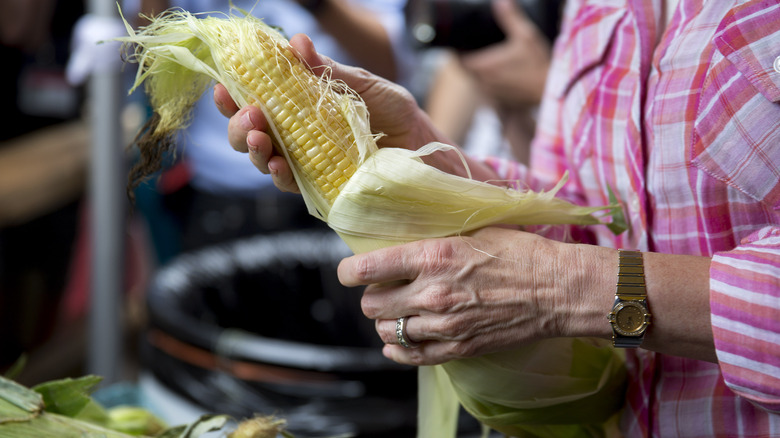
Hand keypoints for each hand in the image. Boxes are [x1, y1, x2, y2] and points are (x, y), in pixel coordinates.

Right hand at [214, 33, 441, 192]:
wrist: (429, 152)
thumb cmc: (397, 116)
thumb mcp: (366, 86)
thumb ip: (331, 71)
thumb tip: (297, 42)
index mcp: (300, 110)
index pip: (257, 102)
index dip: (234, 96)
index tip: (223, 86)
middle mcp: (297, 139)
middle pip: (252, 135)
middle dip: (241, 126)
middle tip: (250, 115)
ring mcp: (308, 167)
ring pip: (266, 162)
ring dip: (255, 150)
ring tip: (260, 139)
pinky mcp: (323, 192)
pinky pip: (294, 187)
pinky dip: (282, 175)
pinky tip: (280, 165)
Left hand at [337, 227, 611, 365]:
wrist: (556, 288)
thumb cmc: (519, 252)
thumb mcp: (472, 230)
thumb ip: (433, 240)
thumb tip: (403, 241)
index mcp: (432, 256)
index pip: (367, 269)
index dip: (349, 271)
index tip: (349, 271)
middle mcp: (432, 292)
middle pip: (371, 304)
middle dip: (371, 296)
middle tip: (383, 290)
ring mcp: (444, 324)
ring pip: (388, 330)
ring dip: (387, 321)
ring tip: (398, 312)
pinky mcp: (458, 347)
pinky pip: (411, 355)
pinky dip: (398, 349)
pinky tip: (398, 341)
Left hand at [458, 0, 551, 108]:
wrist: (550, 90)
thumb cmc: (538, 64)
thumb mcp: (525, 36)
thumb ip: (510, 18)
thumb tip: (500, 2)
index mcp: (484, 66)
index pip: (459, 60)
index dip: (458, 52)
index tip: (460, 43)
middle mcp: (484, 82)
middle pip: (467, 70)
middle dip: (468, 59)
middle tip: (473, 48)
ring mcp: (491, 93)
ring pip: (476, 81)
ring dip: (478, 71)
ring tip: (486, 59)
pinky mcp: (499, 101)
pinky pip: (487, 90)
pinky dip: (488, 81)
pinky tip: (499, 73)